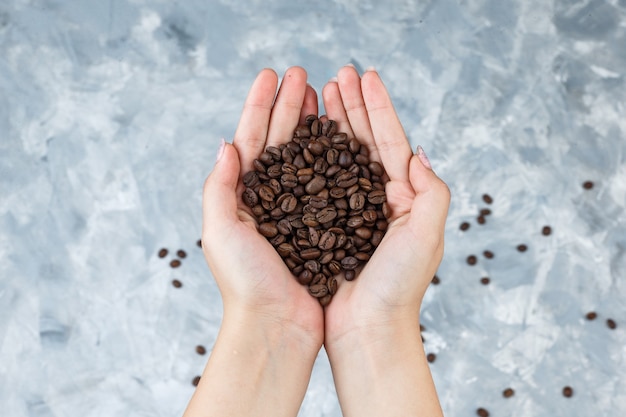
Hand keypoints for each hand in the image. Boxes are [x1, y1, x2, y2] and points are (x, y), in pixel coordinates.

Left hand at [185, 67, 322, 416]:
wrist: (278, 326)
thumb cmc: (246, 284)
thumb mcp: (220, 232)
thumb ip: (219, 186)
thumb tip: (226, 143)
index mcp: (240, 196)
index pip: (249, 138)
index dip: (259, 105)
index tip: (272, 75)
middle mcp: (268, 199)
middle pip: (278, 140)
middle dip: (288, 106)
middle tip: (301, 74)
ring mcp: (296, 210)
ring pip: (305, 156)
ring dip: (310, 124)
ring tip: (320, 94)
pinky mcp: (321, 225)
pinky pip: (328, 182)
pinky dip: (333, 157)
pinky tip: (341, 137)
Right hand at [321, 65, 449, 415]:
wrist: (367, 330)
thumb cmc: (398, 289)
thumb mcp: (426, 237)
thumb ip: (433, 192)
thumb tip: (419, 154)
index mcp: (404, 196)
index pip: (391, 140)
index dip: (378, 106)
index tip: (364, 76)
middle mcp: (378, 199)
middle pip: (364, 141)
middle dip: (352, 106)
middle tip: (338, 74)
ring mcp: (350, 210)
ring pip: (339, 156)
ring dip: (332, 123)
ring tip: (320, 94)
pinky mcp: (326, 225)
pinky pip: (318, 182)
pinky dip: (311, 156)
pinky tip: (302, 138)